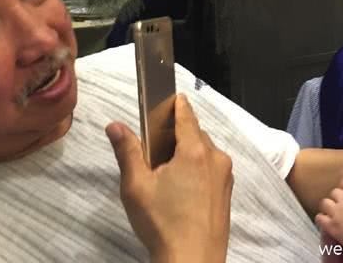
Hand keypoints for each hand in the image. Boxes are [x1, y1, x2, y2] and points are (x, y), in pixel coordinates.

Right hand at [106, 94, 232, 262]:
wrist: (192, 261)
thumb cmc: (162, 223)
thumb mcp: (136, 186)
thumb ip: (127, 152)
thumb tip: (114, 125)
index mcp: (194, 150)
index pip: (186, 116)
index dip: (177, 105)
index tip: (171, 97)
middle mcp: (215, 157)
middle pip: (196, 134)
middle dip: (178, 134)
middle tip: (157, 147)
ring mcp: (225, 175)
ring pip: (205, 151)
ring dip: (189, 152)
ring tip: (167, 172)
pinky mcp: (228, 192)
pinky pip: (212, 168)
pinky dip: (199, 168)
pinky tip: (183, 188)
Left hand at [316, 188, 342, 245]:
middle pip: (335, 192)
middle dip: (335, 198)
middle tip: (337, 205)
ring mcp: (336, 212)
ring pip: (324, 202)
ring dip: (326, 206)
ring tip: (328, 213)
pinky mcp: (331, 224)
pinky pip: (319, 218)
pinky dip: (320, 219)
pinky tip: (323, 222)